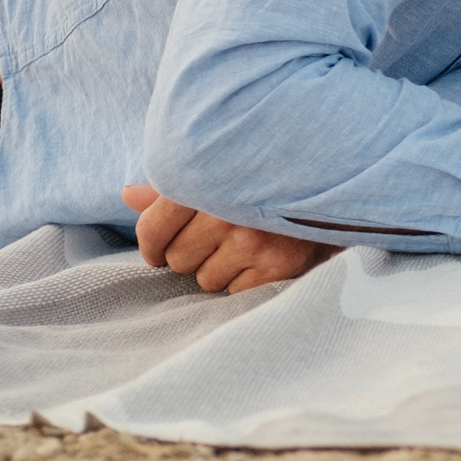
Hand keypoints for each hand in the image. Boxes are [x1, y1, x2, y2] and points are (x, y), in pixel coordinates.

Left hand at [120, 184, 338, 293]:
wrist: (333, 183)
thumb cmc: (264, 177)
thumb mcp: (219, 169)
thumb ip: (172, 187)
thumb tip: (126, 195)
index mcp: (207, 177)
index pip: (153, 226)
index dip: (150, 242)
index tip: (159, 246)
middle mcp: (227, 211)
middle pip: (176, 258)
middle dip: (189, 253)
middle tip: (214, 238)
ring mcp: (253, 240)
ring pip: (203, 278)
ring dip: (217, 267)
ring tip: (242, 243)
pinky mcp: (277, 267)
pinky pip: (233, 292)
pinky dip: (243, 280)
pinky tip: (261, 257)